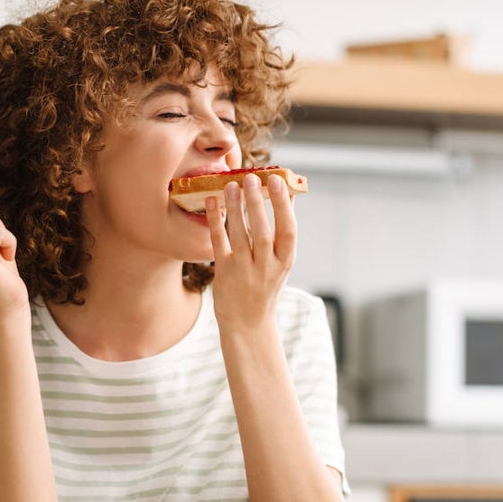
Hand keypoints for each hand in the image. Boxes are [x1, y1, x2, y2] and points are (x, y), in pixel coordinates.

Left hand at [205, 172, 296, 330]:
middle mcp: (267, 267)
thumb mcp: (281, 261)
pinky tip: (212, 202)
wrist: (248, 323)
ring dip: (235, 208)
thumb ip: (284, 230)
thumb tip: (290, 193)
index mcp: (285, 261)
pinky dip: (215, 221)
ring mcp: (245, 271)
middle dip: (257, 204)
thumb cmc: (266, 284)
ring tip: (231, 185)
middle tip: (250, 178)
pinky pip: (219, 243)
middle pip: (262, 232)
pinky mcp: (224, 273)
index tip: (277, 181)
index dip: (283, 205)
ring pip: (239, 235)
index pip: (288, 230)